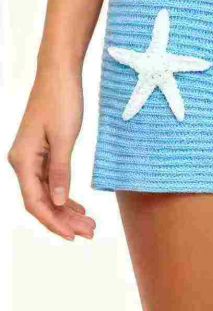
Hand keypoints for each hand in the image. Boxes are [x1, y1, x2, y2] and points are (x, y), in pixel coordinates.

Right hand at [8, 69, 95, 239]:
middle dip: (64, 220)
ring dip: (67, 211)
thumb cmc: (61, 100)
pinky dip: (66, 195)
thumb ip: (61, 171)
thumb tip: (59, 201)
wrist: (59, 73)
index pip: (35, 202)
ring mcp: (32, 157)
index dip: (53, 222)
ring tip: (89, 225)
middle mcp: (23, 161)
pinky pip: (52, 181)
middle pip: (41, 202)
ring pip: (48, 193)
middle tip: (90, 233)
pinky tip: (79, 207)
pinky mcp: (43, 151)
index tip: (73, 236)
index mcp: (23, 160)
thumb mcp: (64, 137)